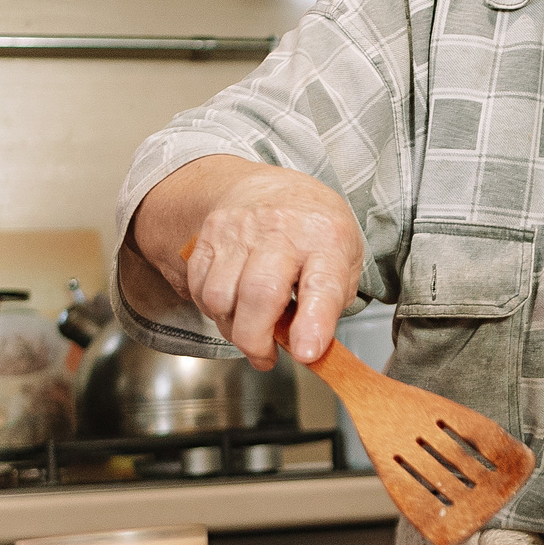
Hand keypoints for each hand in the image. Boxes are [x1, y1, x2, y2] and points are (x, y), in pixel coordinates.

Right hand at [130, 156, 362, 369]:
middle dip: (256, 339)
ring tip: (250, 326)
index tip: (306, 353)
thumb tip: (306, 349)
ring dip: (232, 327)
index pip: (322, 285)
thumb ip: (330, 305)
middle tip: (265, 356)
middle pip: (259, 294)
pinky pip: (199, 287)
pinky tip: (232, 305)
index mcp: (327, 238)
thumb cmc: (314, 232)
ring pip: (221, 296)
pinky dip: (212, 309)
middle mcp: (283, 230)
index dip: (313, 324)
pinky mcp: (210, 234)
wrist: (275, 188)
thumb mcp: (344, 261)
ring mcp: (241, 229)